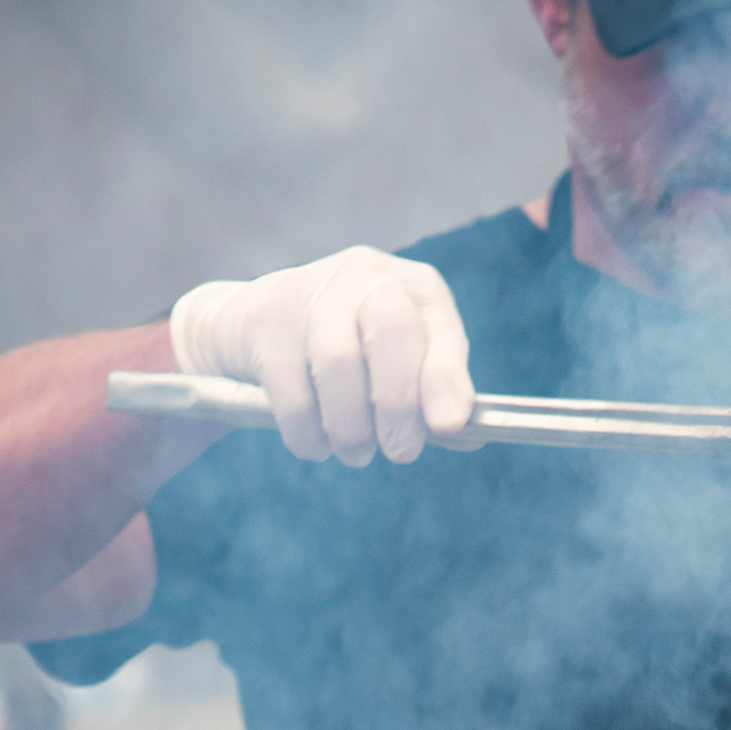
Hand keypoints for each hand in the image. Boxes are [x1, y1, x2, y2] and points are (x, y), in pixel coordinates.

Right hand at [169, 250, 474, 467]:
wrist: (263, 323)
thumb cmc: (356, 351)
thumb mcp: (403, 364)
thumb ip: (433, 396)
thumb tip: (467, 436)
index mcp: (414, 289)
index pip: (437, 328)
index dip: (444, 379)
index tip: (446, 426)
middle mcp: (366, 276)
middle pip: (391, 330)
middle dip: (398, 403)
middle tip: (399, 452)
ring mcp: (311, 292)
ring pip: (339, 364)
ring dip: (351, 428)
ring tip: (355, 453)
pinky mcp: (265, 322)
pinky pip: (293, 394)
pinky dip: (309, 435)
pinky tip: (316, 443)